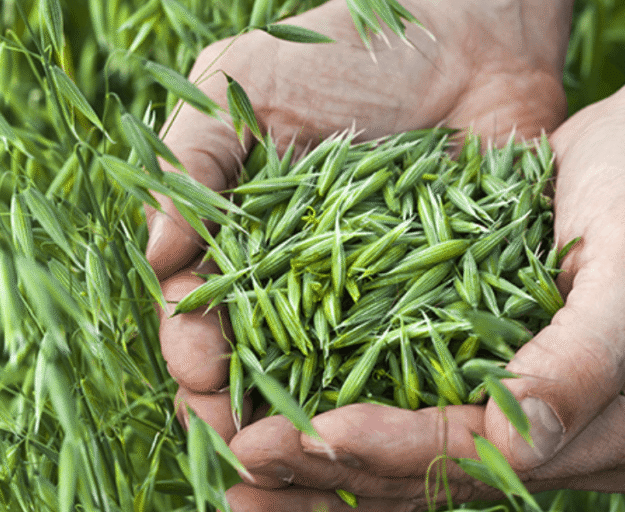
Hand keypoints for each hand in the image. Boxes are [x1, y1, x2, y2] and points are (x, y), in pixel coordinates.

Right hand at [147, 0, 568, 442]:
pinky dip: (402, 397)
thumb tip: (158, 254)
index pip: (201, 312)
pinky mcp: (442, 302)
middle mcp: (302, 282)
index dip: (192, 346)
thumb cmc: (341, 48)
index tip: (199, 368)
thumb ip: (190, 157)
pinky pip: (418, 360)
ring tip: (310, 450)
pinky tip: (395, 429)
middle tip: (241, 437)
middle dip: (240, 406)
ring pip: (332, 381)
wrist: (466, 33)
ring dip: (313, 421)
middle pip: (259, 364)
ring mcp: (373, 298)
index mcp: (244, 240)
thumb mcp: (242, 81)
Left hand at [226, 75, 624, 509]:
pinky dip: (360, 428)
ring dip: (336, 468)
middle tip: (246, 462)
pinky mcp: (512, 384)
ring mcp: (550, 419)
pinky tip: (294, 433)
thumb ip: (584, 357)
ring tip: (246, 471)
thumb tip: (516, 447)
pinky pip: (428, 419)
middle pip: (452, 474)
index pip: (497, 455)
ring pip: (429, 462)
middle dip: (346, 470)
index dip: (403, 447)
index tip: (314, 432)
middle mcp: (588, 439)